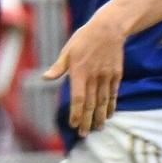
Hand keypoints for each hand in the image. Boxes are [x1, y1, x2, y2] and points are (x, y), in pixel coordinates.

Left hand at [43, 15, 127, 135]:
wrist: (108, 29)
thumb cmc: (84, 39)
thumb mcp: (68, 51)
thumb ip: (58, 67)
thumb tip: (45, 78)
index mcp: (79, 72)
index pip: (78, 99)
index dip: (76, 114)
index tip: (73, 125)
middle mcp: (94, 77)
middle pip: (90, 104)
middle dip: (87, 121)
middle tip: (84, 134)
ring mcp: (106, 77)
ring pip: (103, 102)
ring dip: (100, 117)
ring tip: (97, 129)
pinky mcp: (116, 75)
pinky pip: (113, 94)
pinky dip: (111, 106)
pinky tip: (109, 115)